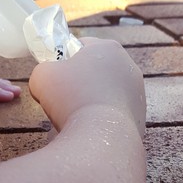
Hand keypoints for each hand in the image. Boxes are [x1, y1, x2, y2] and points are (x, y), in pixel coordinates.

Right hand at [29, 37, 145, 135]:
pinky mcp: (140, 114)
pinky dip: (101, 114)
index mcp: (108, 48)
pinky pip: (113, 108)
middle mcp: (128, 66)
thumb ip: (44, 68)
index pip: (82, 44)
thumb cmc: (70, 98)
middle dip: (79, 78)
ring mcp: (137, 91)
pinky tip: (90, 124)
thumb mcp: (42, 75)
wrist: (100, 137)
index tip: (57, 72)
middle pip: (95, 68)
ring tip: (77, 112)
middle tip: (64, 94)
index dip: (65, 56)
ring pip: (105, 89)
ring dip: (90, 96)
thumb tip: (49, 76)